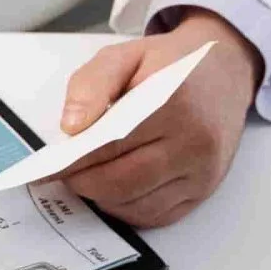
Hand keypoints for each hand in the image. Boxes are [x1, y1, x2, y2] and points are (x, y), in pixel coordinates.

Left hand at [58, 8, 262, 227]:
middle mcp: (194, 141)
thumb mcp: (125, 54)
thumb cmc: (172, 63)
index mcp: (173, 101)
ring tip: (88, 176)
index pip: (110, 143)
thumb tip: (72, 126)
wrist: (225, 71)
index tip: (45, 169)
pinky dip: (128, 208)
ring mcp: (202, 171)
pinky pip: (157, 216)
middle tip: (64, 171)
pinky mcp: (204, 190)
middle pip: (122, 181)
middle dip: (84, 181)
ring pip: (137, 204)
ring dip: (104, 197)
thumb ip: (92, 84)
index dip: (73, 160)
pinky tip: (116, 188)